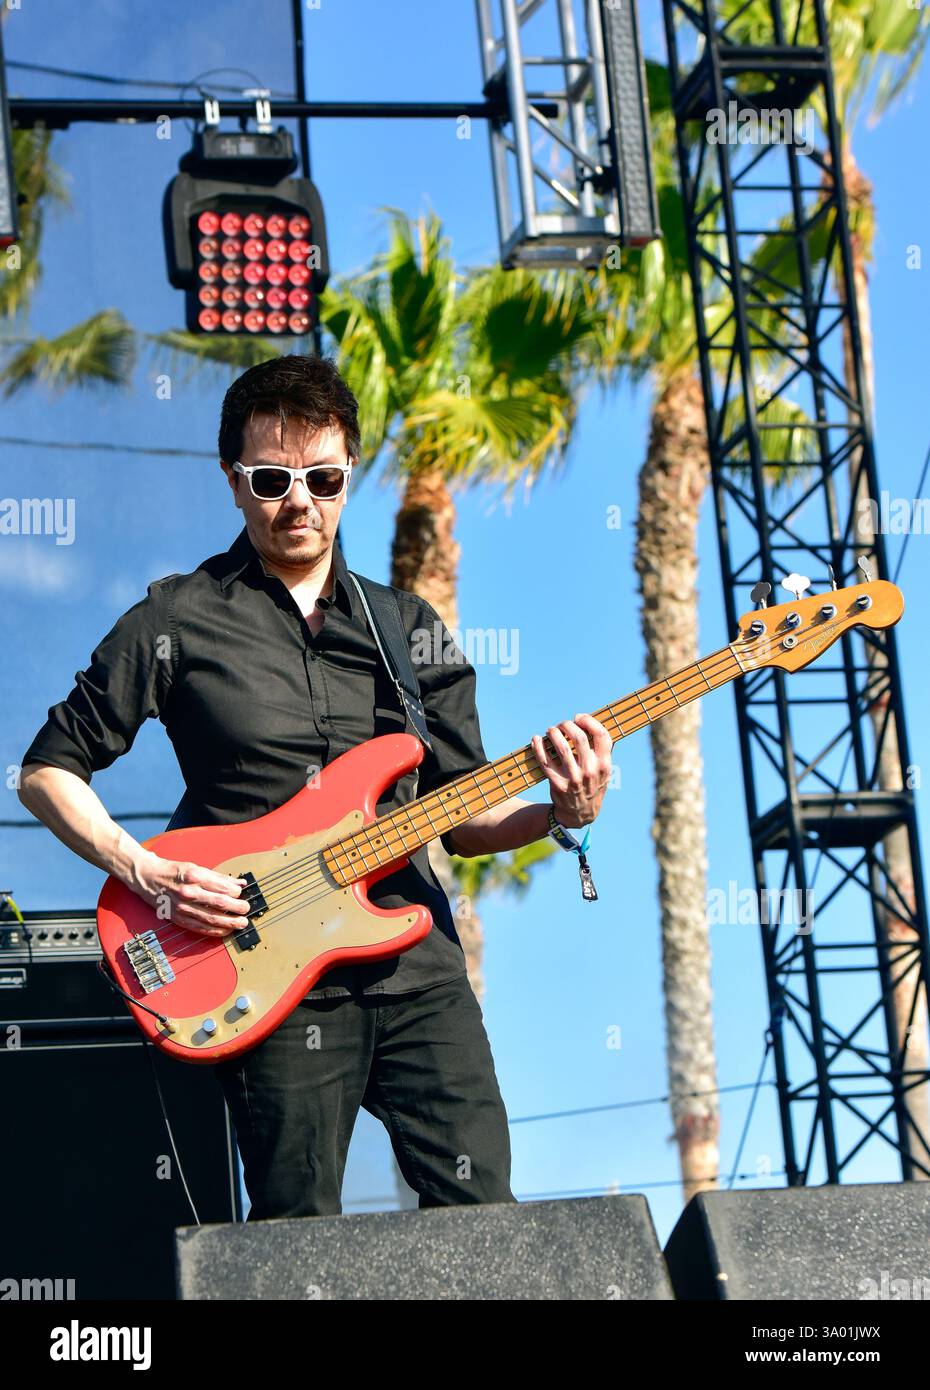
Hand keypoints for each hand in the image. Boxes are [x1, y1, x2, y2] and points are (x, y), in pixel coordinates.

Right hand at [128, 850, 251, 936]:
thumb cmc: (172, 871)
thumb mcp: (195, 867)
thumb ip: (218, 876)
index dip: (236, 892)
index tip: (242, 894)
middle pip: (220, 903)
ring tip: (241, 924)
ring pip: (211, 918)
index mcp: (195, 876)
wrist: (147, 877)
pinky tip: (225, 931)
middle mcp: (189, 892)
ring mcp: (183, 907)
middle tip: (246, 909)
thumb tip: (239, 883)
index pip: (222, 887)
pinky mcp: (178, 918)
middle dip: (237, 908)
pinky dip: (214, 931)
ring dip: (229, 923)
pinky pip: (200, 927)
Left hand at [531, 713, 612, 828]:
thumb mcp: (604, 771)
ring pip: (561, 747)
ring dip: (554, 733)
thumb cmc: (592, 785)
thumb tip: (591, 723)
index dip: (589, 721)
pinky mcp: (557, 783)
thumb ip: (601, 751)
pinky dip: (538, 747)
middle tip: (562, 724)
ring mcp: (573, 778)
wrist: (580, 814)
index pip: (601, 735)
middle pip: (579, 737)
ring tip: (551, 730)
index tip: (579, 717)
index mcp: (604, 764)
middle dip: (568, 725)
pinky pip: (544, 761)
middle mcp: (590, 771)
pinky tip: (536, 739)